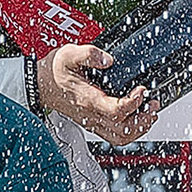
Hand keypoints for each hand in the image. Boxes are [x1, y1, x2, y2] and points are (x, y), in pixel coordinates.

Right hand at [39, 45, 155, 144]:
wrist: (39, 85)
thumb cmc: (53, 72)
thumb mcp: (69, 54)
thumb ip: (89, 54)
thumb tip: (107, 60)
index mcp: (88, 99)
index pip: (117, 110)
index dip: (134, 102)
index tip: (141, 89)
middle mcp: (91, 115)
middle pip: (122, 130)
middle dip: (143, 119)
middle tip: (152, 103)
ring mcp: (92, 121)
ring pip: (120, 137)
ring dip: (140, 127)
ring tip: (149, 112)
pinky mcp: (92, 122)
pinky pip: (114, 135)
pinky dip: (130, 130)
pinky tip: (138, 117)